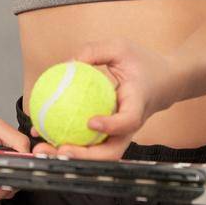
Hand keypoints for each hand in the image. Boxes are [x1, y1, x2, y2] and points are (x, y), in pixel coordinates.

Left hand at [29, 38, 181, 161]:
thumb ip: (94, 52)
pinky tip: (40, 132)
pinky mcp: (109, 135)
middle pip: (110, 152)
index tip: (91, 121)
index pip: (127, 121)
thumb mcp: (121, 48)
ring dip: (69, 155)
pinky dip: (66, 141)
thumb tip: (66, 63)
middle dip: (83, 157)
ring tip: (41, 146)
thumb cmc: (143, 63)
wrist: (165, 82)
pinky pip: (87, 143)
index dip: (111, 125)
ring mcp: (119, 135)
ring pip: (96, 154)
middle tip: (59, 148)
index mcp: (138, 105)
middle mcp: (129, 127)